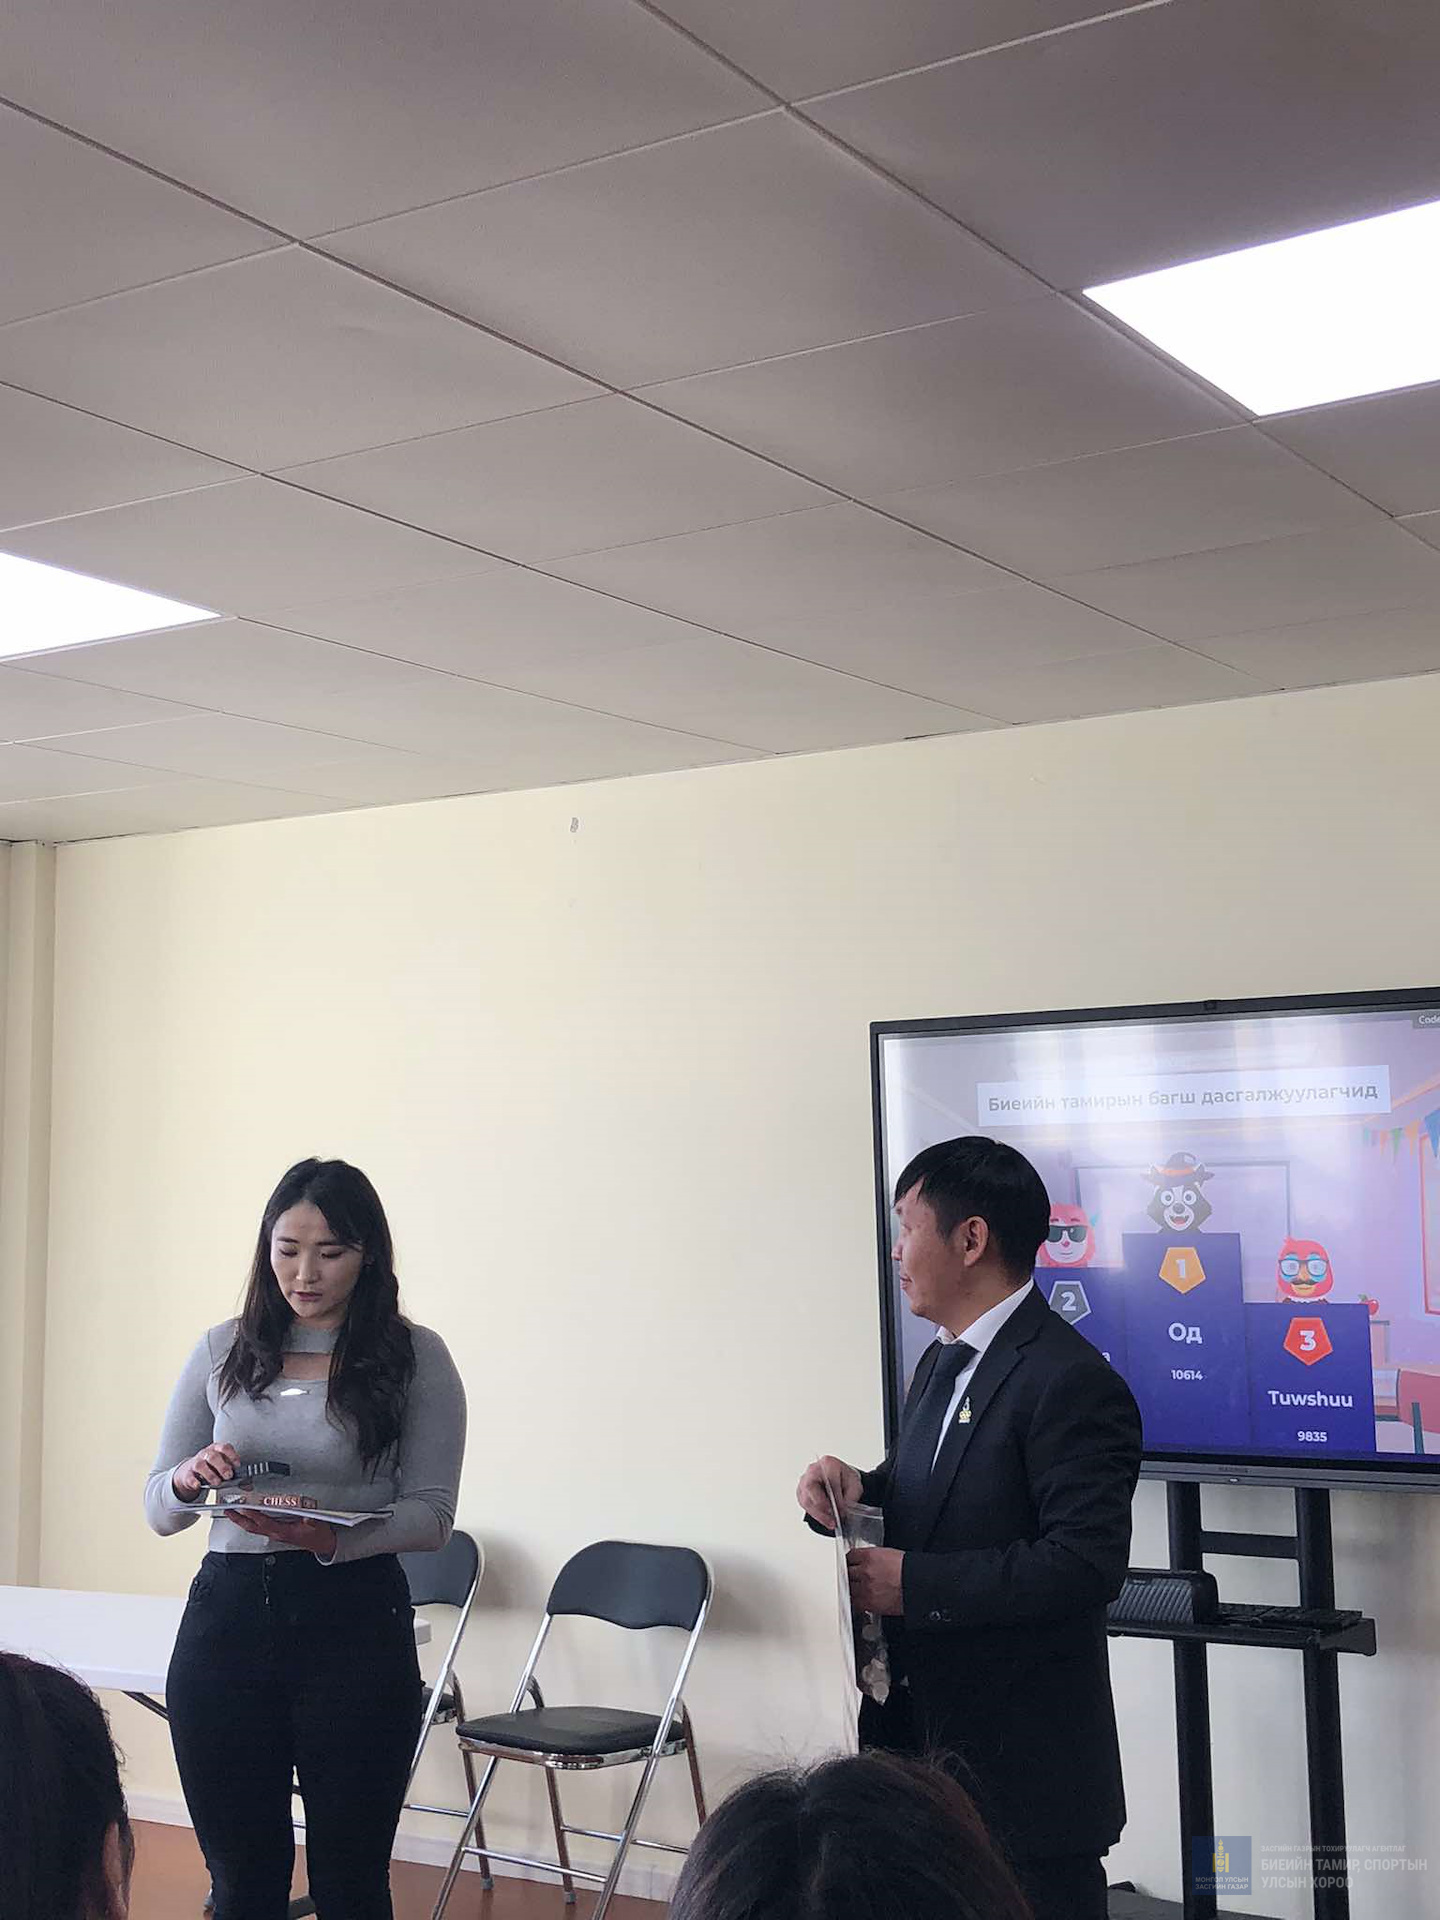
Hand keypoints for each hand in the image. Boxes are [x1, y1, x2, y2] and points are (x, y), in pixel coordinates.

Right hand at [172, 1443, 243, 1501]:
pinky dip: (194, 1481)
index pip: (225, 1447)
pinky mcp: (187, 1474)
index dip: (232, 1455)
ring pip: (200, 1465)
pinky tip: (198, 1485)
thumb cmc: (210, 1467)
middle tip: (229, 1475)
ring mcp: (195, 1463)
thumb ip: (233, 1473)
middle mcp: (205, 1454)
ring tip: (217, 1482)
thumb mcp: (222, 1467)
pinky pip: (189, 1476)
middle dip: (222, 1466)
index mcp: (216, 1449)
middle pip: (213, 1456)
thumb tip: (248, 1485)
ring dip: (210, 1474)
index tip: (237, 1465)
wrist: (189, 1471)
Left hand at [222, 1509, 337, 1558]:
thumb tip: (307, 1516)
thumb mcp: (317, 1526)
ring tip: (233, 1512)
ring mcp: (275, 1533)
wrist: (322, 1544)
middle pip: (253, 1527)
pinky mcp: (277, 1531)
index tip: (245, 1507)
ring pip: (254, 1527)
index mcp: (283, 1532)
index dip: (254, 1515)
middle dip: (239, 1520)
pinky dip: (251, 1521)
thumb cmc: (317, 1535)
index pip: (264, 1523)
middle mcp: (276, 1533)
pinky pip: (259, 1526)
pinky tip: (249, 1515)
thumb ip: (311, 1521)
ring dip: (242, 1520)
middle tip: (229, 1511)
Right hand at [797, 1455, 861, 1527]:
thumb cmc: (846, 1479)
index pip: (829, 1480)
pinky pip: (804, 1504)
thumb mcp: (855, 1486)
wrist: (841, 1477)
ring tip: (830, 1523)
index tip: (841, 1510)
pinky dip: (815, 1514)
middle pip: (811, 1488)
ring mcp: (805, 1479)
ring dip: (819, 1514)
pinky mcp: (801, 1490)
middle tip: (832, 1520)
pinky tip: (824, 1519)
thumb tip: (841, 1510)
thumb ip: (849, 1497)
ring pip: (806, 1499)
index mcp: (828, 1463)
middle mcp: (813, 1469)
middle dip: (822, 1507)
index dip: (835, 1497)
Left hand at [847, 1547, 904, 1615]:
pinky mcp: (869, 1603)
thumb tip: (865, 1562)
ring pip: (848, 1587)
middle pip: (846, 1572)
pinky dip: (855, 1601)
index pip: (850, 1556)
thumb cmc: (910, 1571)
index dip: (850, 1560)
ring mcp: (865, 1588)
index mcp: (870, 1556)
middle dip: (849, 1574)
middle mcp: (865, 1571)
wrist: (919, 1586)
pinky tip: (859, 1599)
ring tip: (855, 1588)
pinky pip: (854, 1602)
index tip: (850, 1563)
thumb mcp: (889, 1555)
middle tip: (851, 1576)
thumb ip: (873, 1558)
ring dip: (851, 1588)